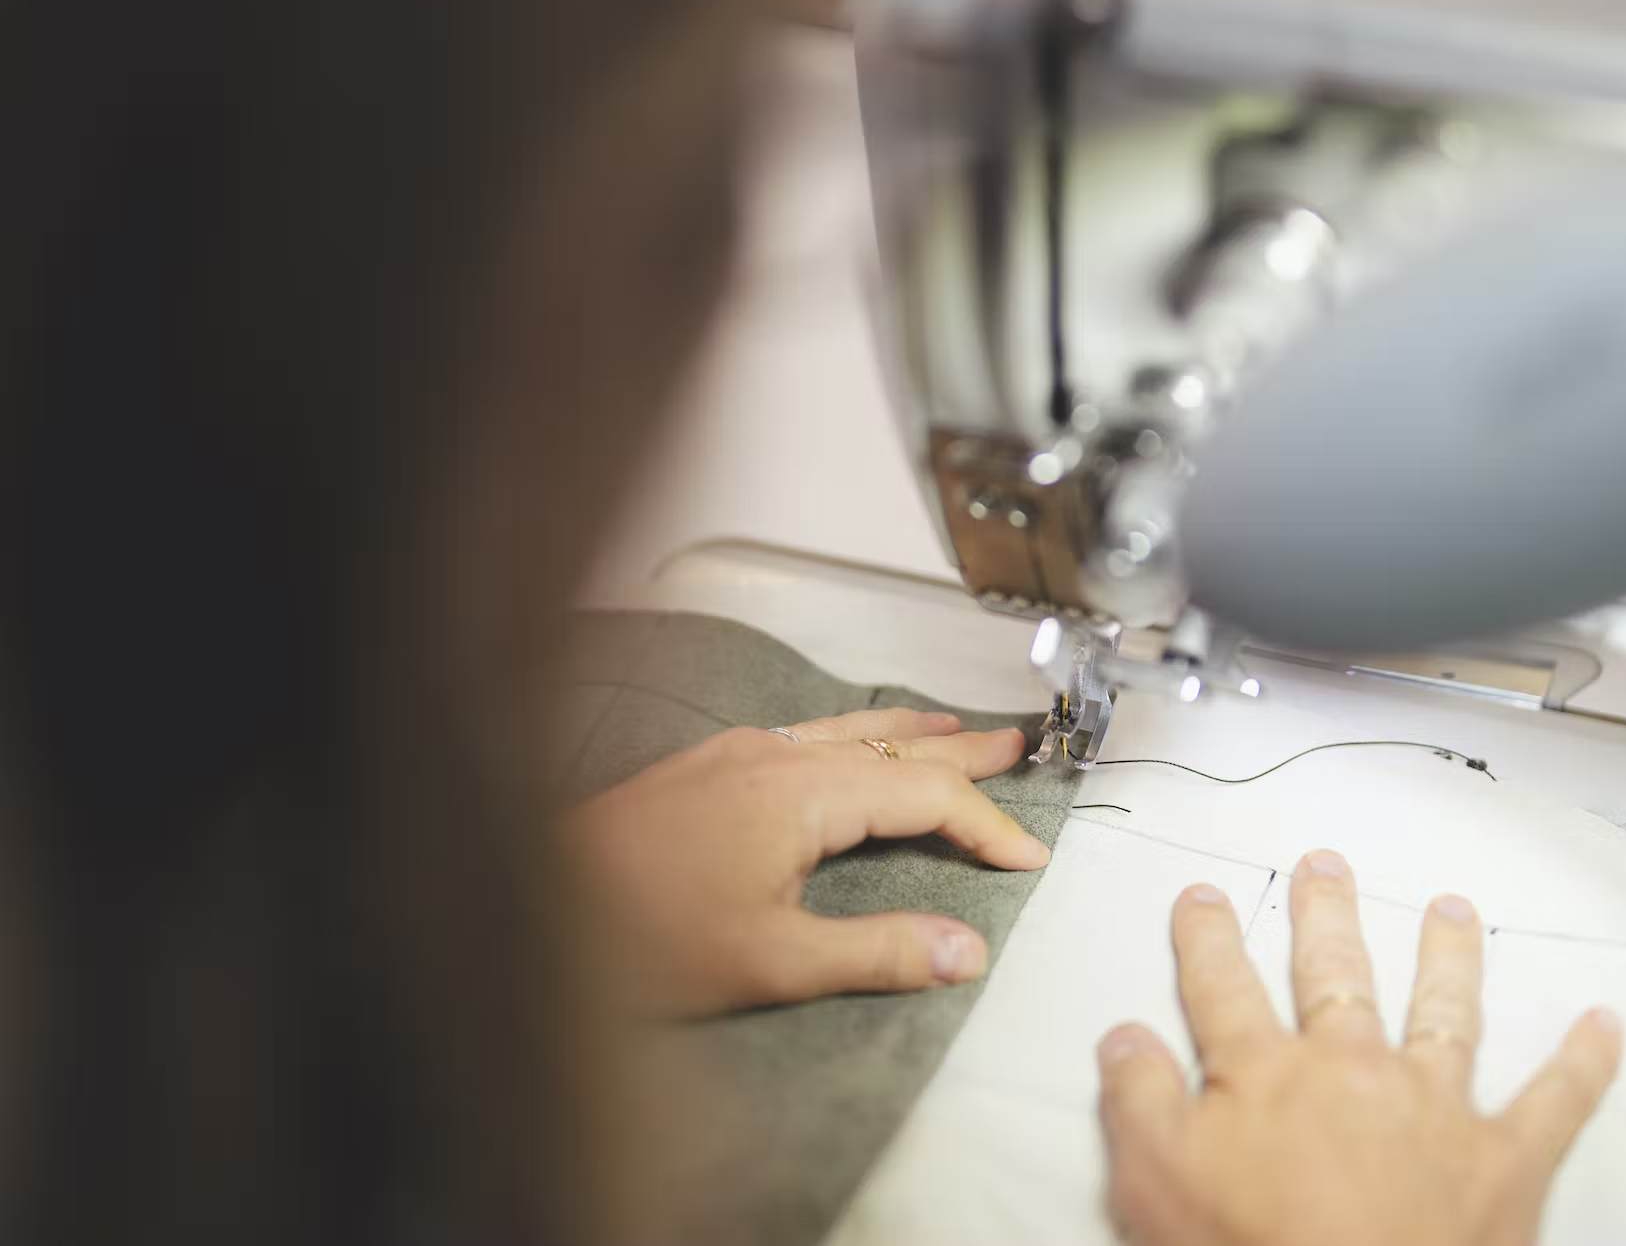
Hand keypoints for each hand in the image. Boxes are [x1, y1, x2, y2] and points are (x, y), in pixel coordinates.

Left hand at [568, 708, 1046, 1017]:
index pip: (926, 797)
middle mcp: (775, 755)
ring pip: (848, 732)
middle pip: (894, 746)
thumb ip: (876, 952)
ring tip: (955, 732)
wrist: (527, 908)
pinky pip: (806, 735)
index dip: (987, 825)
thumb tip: (967, 950)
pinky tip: (850, 748)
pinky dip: (855, 738)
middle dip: (962, 754)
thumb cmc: (641, 940)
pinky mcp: (705, 767)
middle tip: (1019, 747)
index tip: (1029, 859)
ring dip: (910, 736)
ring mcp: (736, 753)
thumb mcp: (771, 961)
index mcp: (803, 791)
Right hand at [1097, 850, 1621, 1245]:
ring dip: (1448, 956)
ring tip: (1453, 909)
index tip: (1202, 898)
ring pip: (1444, 1011)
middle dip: (1326, 916)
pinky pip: (1555, 1102)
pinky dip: (1583, 1063)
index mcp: (1268, 1075)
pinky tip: (1606, 1025)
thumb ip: (1139, 1103)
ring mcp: (1435, 1109)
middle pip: (1334, 975)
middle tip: (1325, 867)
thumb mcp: (1157, 1185)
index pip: (1224, 988)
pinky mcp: (1504, 1162)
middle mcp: (1354, 1070)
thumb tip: (1124, 1037)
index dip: (1207, 939)